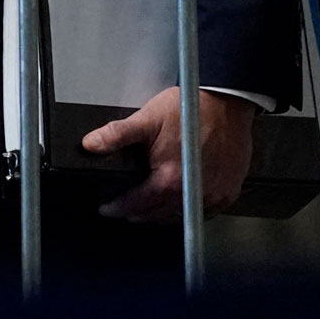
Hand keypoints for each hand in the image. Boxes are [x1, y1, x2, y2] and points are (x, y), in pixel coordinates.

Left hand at [82, 86, 256, 221]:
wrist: (227, 101)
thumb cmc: (190, 108)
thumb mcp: (147, 118)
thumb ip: (116, 135)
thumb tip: (90, 144)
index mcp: (170, 178)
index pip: (137, 205)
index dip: (118, 208)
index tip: (108, 209)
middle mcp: (193, 192)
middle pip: (159, 215)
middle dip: (138, 213)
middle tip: (125, 209)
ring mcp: (214, 194)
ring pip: (182, 216)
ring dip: (163, 215)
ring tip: (149, 206)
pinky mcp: (229, 191)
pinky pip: (206, 212)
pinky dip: (190, 210)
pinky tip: (180, 202)